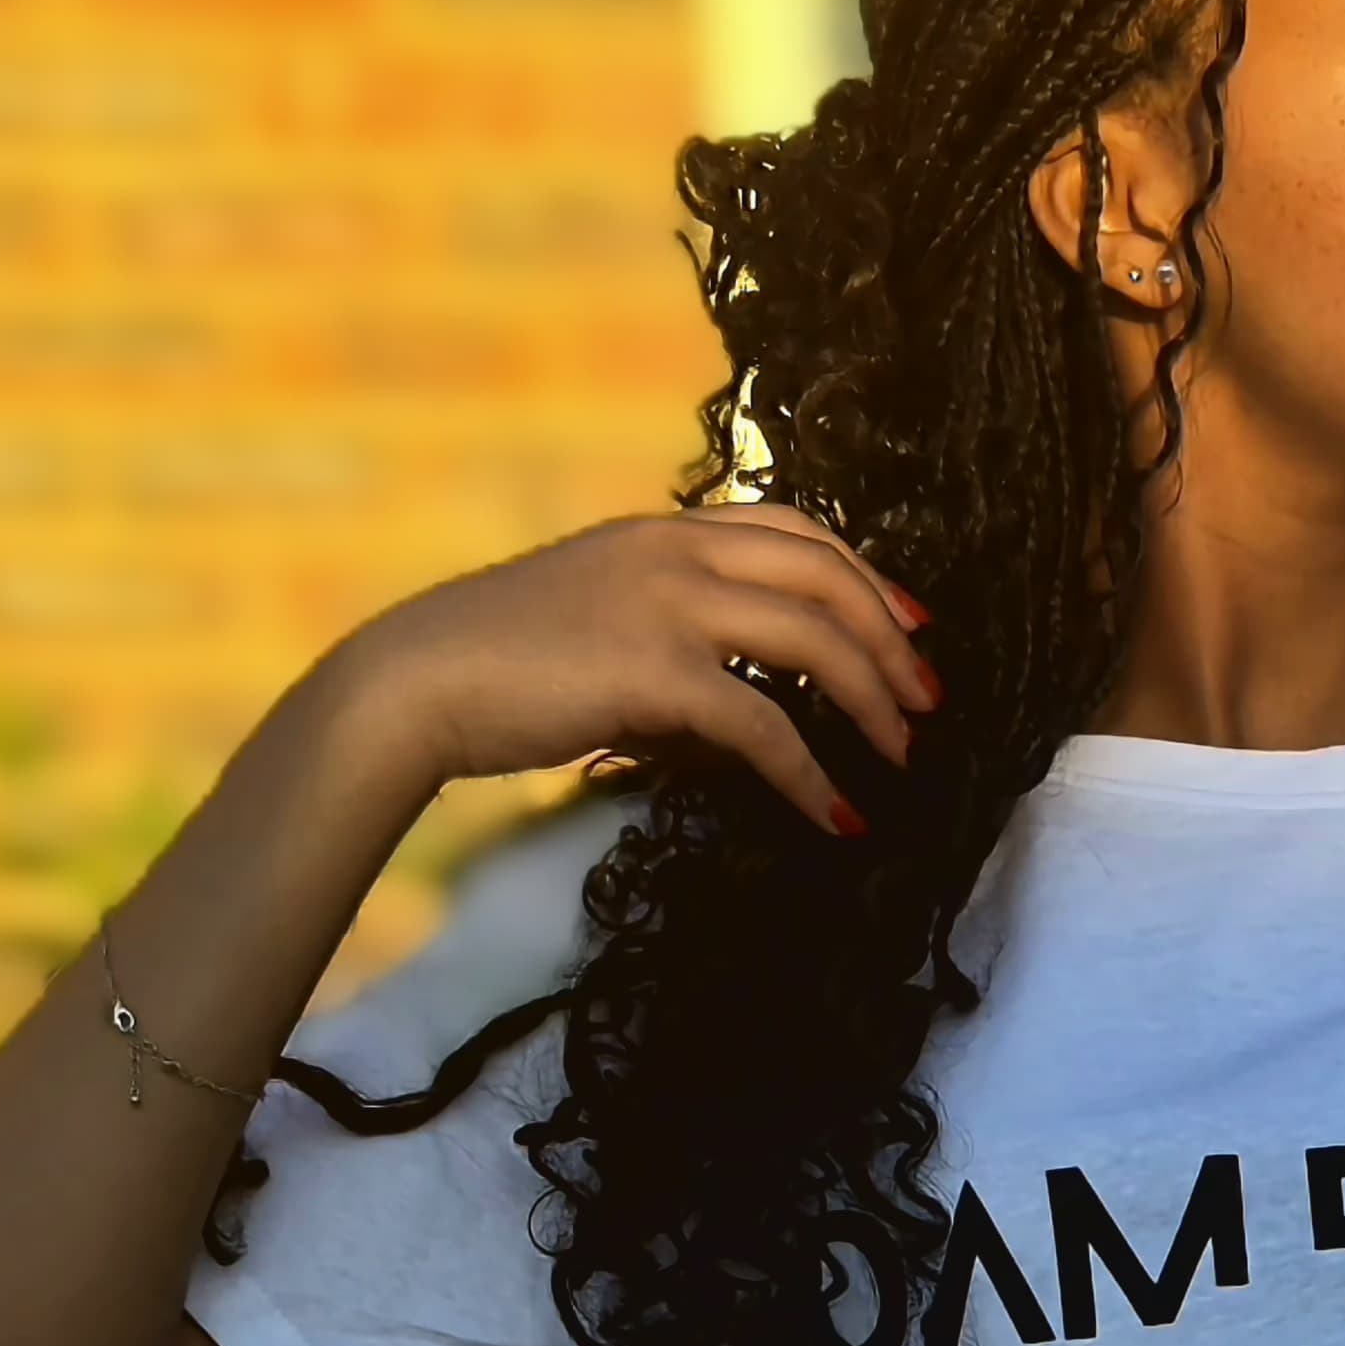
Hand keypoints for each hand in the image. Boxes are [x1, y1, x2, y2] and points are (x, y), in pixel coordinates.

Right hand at [335, 504, 939, 834]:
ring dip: (873, 701)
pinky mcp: (654, 674)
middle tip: (931, 698)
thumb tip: (743, 724)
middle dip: (892, 641)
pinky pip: (763, 727)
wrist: (413, 682)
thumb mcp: (600, 626)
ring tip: (903, 754)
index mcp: (666, 529)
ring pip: (814, 641)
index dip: (866, 575)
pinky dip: (811, 776)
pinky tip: (837, 816)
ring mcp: (667, 606)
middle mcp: (676, 550)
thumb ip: (678, 652)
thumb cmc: (496, 663)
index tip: (912, 623)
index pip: (797, 530)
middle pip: (826, 579)